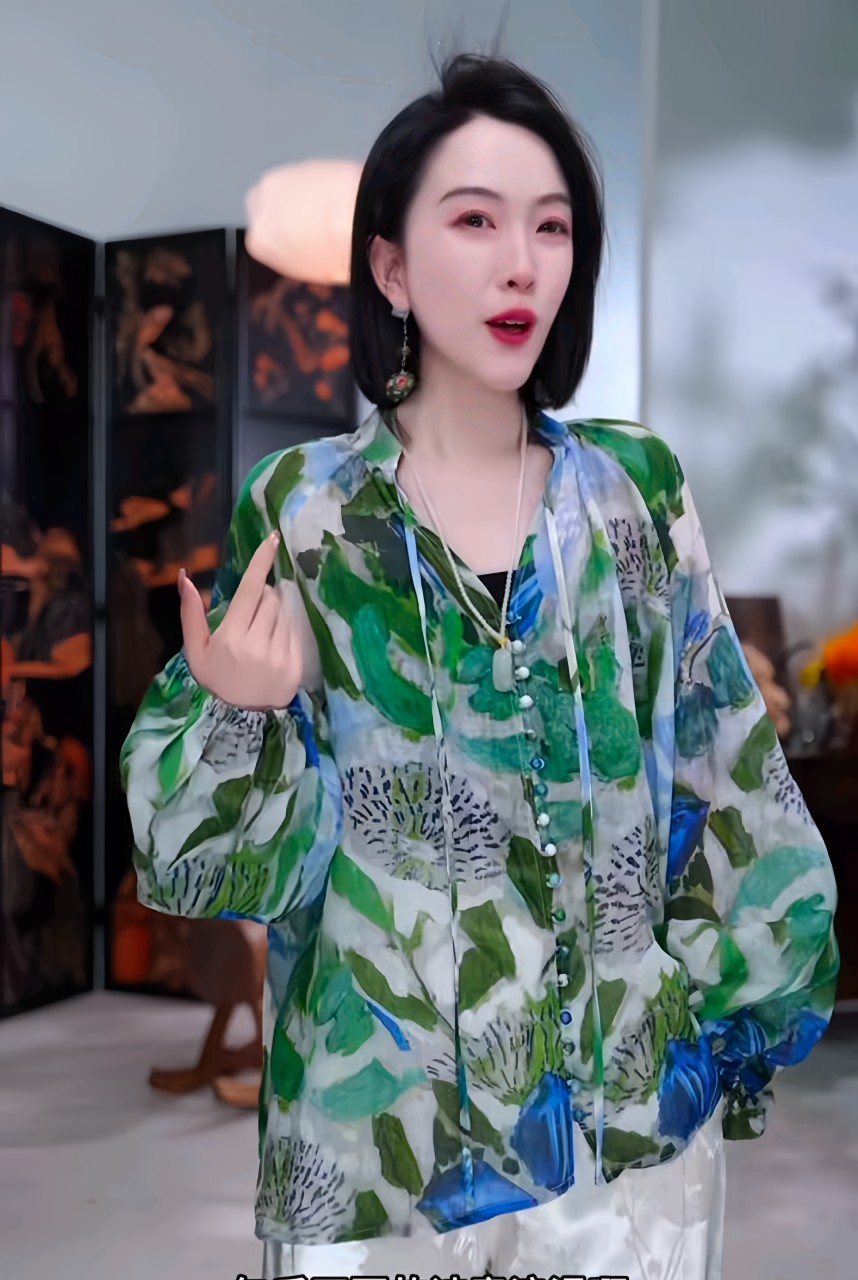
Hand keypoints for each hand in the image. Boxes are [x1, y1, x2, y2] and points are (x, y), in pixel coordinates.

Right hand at [178, 531, 300, 710]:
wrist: (238, 720)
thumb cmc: (214, 679)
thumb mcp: (195, 650)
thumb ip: (190, 612)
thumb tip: (183, 575)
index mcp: (231, 638)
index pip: (250, 590)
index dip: (262, 561)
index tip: (274, 538)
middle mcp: (258, 645)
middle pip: (270, 598)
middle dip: (262, 596)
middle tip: (250, 616)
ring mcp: (280, 656)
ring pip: (284, 613)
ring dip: (275, 613)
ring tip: (261, 634)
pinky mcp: (296, 666)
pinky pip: (295, 631)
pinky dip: (285, 630)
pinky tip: (273, 644)